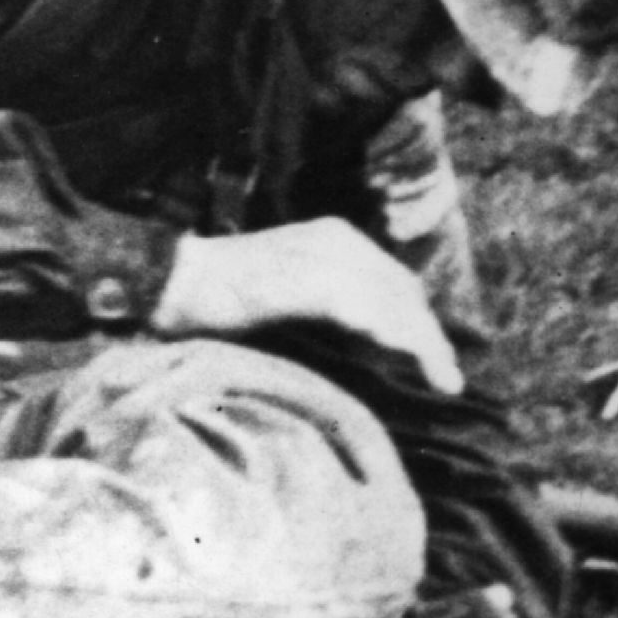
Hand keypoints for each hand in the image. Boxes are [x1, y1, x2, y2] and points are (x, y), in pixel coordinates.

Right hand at [154, 216, 463, 397]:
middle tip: (447, 379)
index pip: (395, 282)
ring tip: (440, 377)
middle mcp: (334, 238)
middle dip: (428, 335)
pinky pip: (361, 306)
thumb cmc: (220, 301)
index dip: (421, 323)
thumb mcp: (291, 300)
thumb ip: (330, 311)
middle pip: (401, 289)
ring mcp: (319, 253)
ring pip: (390, 298)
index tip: (438, 364)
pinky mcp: (304, 275)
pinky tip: (405, 357)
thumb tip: (378, 348)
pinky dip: (389, 333)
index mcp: (333, 239)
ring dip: (420, 340)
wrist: (169, 283)